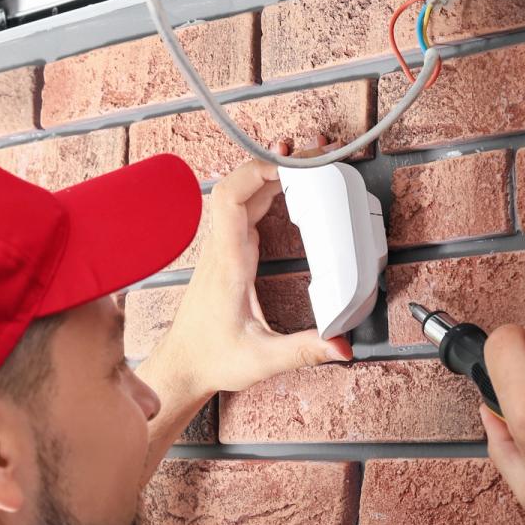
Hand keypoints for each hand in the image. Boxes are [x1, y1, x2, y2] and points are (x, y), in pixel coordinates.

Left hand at [149, 139, 353, 396]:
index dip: (258, 171)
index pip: (231, 198)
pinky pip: (245, 210)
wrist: (183, 366)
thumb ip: (302, 351)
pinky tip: (290, 192)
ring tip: (310, 166)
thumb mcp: (261, 359)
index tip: (293, 165)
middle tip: (316, 158)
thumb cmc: (211, 359)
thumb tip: (340, 345)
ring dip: (273, 175)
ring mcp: (223, 249)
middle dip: (277, 164)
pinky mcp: (229, 255)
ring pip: (243, 195)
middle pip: (241, 186)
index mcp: (228, 263)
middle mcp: (223, 249)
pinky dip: (268, 193)